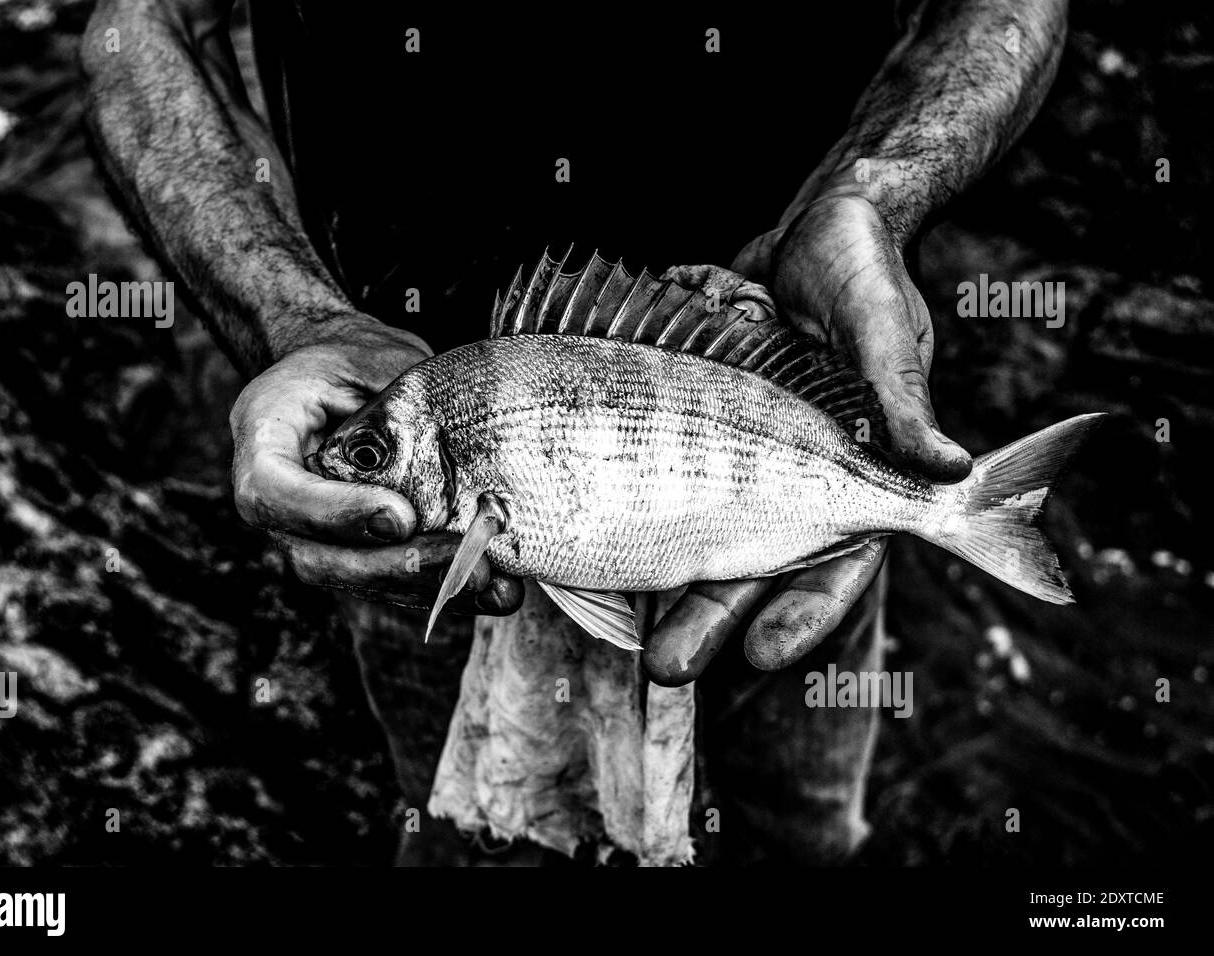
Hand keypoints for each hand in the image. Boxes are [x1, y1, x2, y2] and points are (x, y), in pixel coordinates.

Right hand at [229, 322, 523, 614]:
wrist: (352, 378)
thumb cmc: (356, 358)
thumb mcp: (367, 356)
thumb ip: (391, 402)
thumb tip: (446, 448)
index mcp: (265, 438)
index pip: (274, 493)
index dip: (333, 515)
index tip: (400, 517)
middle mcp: (277, 501)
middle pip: (316, 558)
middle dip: (392, 567)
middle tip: (457, 554)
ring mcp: (312, 536)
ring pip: (356, 582)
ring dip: (426, 589)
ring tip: (490, 582)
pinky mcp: (353, 553)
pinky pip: (390, 584)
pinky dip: (443, 589)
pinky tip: (496, 591)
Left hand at [643, 195, 970, 684]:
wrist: (814, 224)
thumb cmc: (864, 272)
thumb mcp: (883, 328)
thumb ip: (902, 398)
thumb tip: (952, 472)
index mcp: (855, 472)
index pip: (837, 562)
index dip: (803, 615)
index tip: (763, 654)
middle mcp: (791, 473)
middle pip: (749, 562)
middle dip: (710, 617)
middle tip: (668, 665)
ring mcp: (738, 450)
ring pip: (695, 529)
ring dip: (660, 579)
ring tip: (618, 624)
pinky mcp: (692, 421)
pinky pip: (659, 471)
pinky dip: (629, 500)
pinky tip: (585, 533)